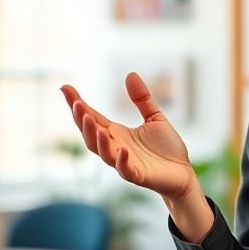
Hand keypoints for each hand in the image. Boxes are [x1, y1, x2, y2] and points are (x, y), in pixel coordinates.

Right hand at [61, 72, 196, 200]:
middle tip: (77, 104)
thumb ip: (141, 99)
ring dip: (96, 138)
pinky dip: (121, 160)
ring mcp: (125, 162)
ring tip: (91, 121)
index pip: (93, 117)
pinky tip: (122, 149)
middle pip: (91, 135)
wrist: (183, 173)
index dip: (78, 104)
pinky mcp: (138, 175)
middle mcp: (116, 148)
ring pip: (103, 152)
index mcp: (117, 134)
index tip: (65, 87)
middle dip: (82, 121)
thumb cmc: (166, 148)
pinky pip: (125, 169)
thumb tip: (130, 74)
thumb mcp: (154, 117)